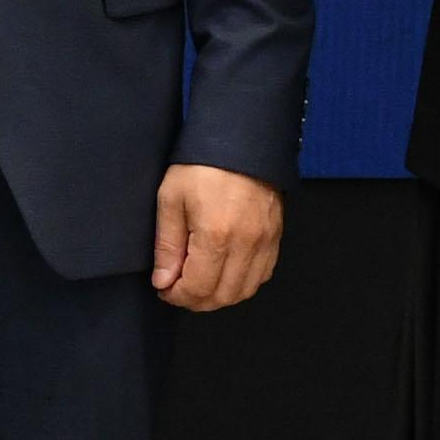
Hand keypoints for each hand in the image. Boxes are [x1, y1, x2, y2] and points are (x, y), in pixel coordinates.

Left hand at [150, 166, 285, 311]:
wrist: (243, 139)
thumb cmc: (202, 165)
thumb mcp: (171, 199)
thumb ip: (167, 245)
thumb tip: (164, 281)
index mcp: (216, 235)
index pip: (198, 288)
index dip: (176, 296)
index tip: (163, 288)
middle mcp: (246, 244)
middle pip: (222, 296)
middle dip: (196, 300)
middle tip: (178, 288)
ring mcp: (265, 241)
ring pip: (245, 290)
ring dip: (220, 295)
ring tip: (200, 282)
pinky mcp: (276, 236)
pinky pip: (262, 275)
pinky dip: (242, 282)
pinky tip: (225, 271)